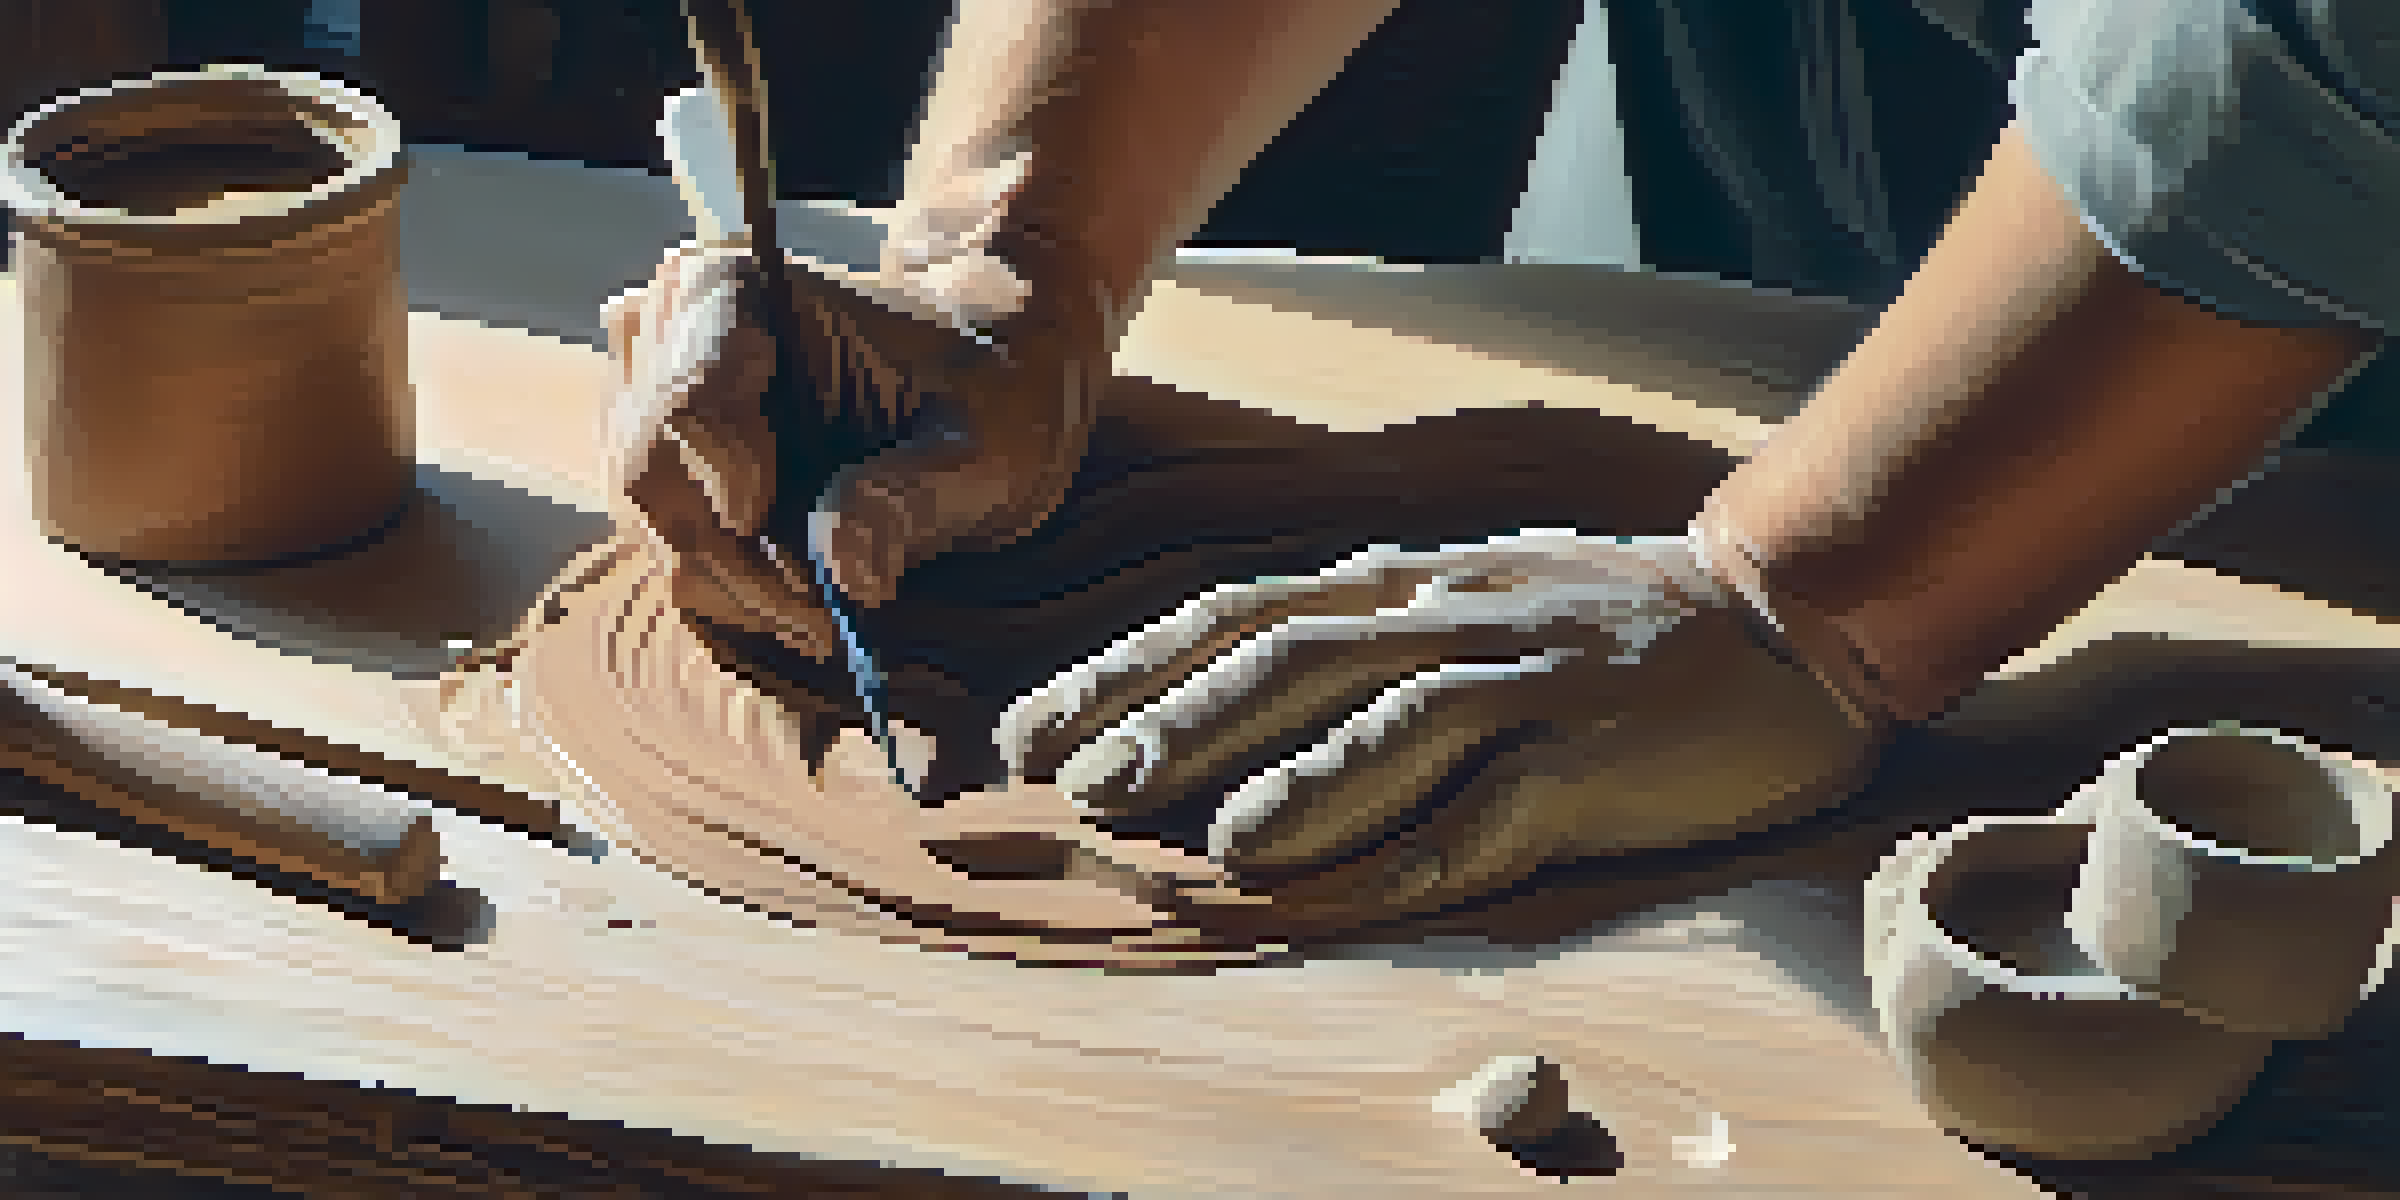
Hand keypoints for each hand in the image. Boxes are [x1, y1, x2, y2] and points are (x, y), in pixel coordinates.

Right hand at [600, 230, 1106, 664]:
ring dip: (735, 586)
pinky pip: (662, 543)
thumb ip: (911, 498)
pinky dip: (727, 588)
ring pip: (651, 522)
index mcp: (738, 288)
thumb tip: (848, 573)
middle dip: (737, 561)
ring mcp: (651, 399)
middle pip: (651, 473)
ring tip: (825, 618)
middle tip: (824, 617)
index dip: (728, 478)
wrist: (977, 397)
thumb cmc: (983, 399)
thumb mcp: (977, 450)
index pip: (688, 395)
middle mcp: (672, 331)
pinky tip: (799, 604)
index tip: (793, 546)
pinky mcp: (661, 463)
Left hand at [996, 529, 1886, 929]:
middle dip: (1175, 724)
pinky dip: (1420, 851)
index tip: (1030, 732)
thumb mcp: (1466, 603)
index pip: (1240, 613)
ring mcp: (1533, 676)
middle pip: (1292, 656)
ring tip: (1206, 844)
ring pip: (1393, 719)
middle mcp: (1454, 612)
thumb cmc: (1602, 626)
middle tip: (1079, 789)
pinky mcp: (1604, 748)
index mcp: (1408, 581)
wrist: (1793, 612)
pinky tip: (1348, 896)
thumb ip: (1360, 649)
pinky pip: (1502, 808)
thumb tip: (1218, 717)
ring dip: (1291, 782)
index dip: (1127, 670)